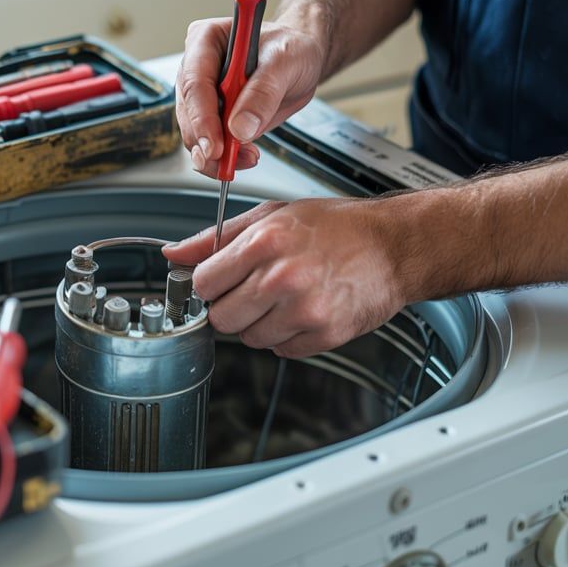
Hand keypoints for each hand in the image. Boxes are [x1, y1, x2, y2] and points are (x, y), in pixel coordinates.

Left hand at [163, 199, 406, 356]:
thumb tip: (174, 253)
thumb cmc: (336, 227)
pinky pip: (282, 351)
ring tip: (285, 297)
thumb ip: (216, 237)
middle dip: (231, 306)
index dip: (210, 282)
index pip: (203, 283)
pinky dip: (287, 336)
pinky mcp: (324, 335)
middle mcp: (282, 278)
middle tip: (253, 289)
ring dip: (260, 323)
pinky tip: (303, 310)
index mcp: (265, 243)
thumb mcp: (272, 215)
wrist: (393, 246)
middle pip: (221, 318)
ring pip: (249, 338)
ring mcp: (304, 311)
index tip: (222, 279)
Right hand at [176, 16, 325, 177]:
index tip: (215, 145)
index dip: (201, 117)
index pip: (195, 82)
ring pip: (194, 131)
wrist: (301, 60)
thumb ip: (263, 92)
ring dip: (215, 153)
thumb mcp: (286, 61)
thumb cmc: (291, 49)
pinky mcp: (211, 115)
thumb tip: (240, 127)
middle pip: (188, 110)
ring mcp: (202, 93)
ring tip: (244, 157)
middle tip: (225, 160)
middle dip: (206, 141)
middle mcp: (197, 66)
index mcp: (206, 40)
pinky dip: (223, 155)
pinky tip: (241, 157)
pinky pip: (208, 140)